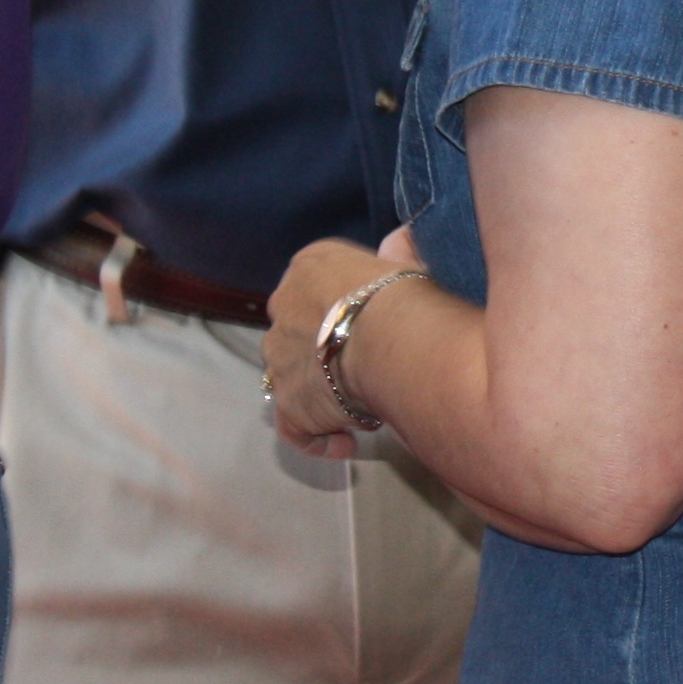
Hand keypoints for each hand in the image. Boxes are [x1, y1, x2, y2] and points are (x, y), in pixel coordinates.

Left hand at [266, 232, 405, 460]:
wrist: (390, 337)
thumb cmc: (404, 295)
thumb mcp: (403, 259)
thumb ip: (397, 252)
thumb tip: (403, 239)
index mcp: (308, 266)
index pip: (315, 288)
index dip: (343, 313)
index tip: (373, 328)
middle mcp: (282, 307)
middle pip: (299, 332)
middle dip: (327, 352)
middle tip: (370, 366)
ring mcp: (278, 358)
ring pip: (293, 377)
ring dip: (323, 392)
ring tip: (367, 404)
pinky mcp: (288, 404)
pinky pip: (295, 429)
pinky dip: (318, 439)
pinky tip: (347, 444)